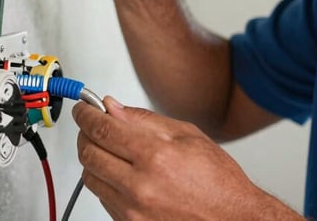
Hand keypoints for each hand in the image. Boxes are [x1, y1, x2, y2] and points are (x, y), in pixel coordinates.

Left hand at [73, 97, 301, 220]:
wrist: (233, 220)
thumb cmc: (218, 181)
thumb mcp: (188, 136)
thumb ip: (145, 120)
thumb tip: (113, 108)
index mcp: (155, 156)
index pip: (102, 128)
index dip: (86, 113)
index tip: (84, 107)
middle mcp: (139, 185)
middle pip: (88, 152)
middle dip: (85, 133)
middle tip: (92, 124)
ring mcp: (132, 210)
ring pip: (90, 177)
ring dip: (93, 158)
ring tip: (108, 148)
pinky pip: (102, 198)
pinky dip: (105, 180)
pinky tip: (121, 172)